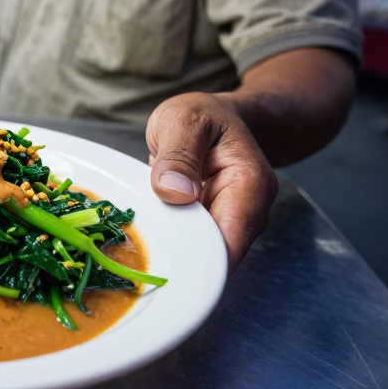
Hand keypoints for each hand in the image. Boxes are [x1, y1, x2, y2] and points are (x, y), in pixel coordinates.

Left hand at [145, 92, 277, 267]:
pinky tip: (147, 247)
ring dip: (174, 259)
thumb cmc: (204, 117)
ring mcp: (232, 223)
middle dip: (182, 267)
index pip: (230, 243)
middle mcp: (249, 212)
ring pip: (204, 257)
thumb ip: (179, 154)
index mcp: (249, 185)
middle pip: (217, 258)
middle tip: (139, 268)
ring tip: (138, 258)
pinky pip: (193, 247)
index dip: (199, 264)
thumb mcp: (184, 120)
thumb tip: (175, 193)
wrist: (218, 119)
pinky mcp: (212, 228)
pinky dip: (172, 248)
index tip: (164, 271)